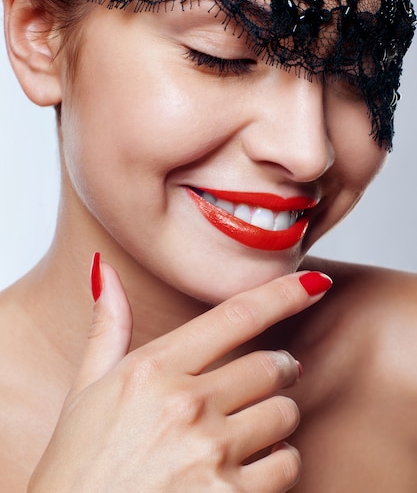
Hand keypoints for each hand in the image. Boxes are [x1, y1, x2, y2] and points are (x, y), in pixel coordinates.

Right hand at [28, 261, 330, 491]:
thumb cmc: (78, 471)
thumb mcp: (84, 392)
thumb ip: (107, 328)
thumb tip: (107, 271)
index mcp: (152, 370)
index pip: (236, 315)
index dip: (283, 294)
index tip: (314, 283)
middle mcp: (186, 405)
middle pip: (271, 366)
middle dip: (278, 370)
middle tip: (267, 379)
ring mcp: (211, 455)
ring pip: (285, 415)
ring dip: (277, 418)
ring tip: (250, 429)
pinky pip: (286, 466)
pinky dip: (278, 463)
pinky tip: (249, 468)